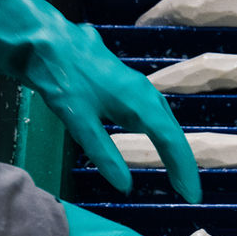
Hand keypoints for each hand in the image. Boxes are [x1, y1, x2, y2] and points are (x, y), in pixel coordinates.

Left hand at [33, 23, 200, 202]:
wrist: (44, 39)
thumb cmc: (62, 78)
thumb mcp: (79, 122)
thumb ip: (103, 153)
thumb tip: (125, 185)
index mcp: (140, 102)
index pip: (171, 142)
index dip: (184, 170)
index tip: (192, 196)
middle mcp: (145, 93)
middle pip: (173, 132)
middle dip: (183, 164)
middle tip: (188, 193)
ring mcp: (137, 87)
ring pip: (165, 122)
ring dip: (173, 149)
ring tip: (178, 174)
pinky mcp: (126, 86)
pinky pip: (153, 114)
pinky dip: (161, 134)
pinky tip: (157, 142)